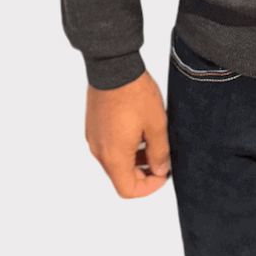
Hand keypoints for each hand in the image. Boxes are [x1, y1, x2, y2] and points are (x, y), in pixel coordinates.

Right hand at [85, 70, 171, 197]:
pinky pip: (107, 146)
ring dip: (133, 160)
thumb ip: (160, 152)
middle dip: (143, 172)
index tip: (164, 174)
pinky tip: (138, 130)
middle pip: (120, 177)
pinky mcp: (92, 126)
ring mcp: (93, 138)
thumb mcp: (156, 124)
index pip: (128, 189)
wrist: (113, 66)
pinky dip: (123, 147)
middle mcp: (99, 151)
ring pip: (114, 162)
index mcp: (114, 156)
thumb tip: (160, 170)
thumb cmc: (134, 93)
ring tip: (152, 142)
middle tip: (161, 158)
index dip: (149, 188)